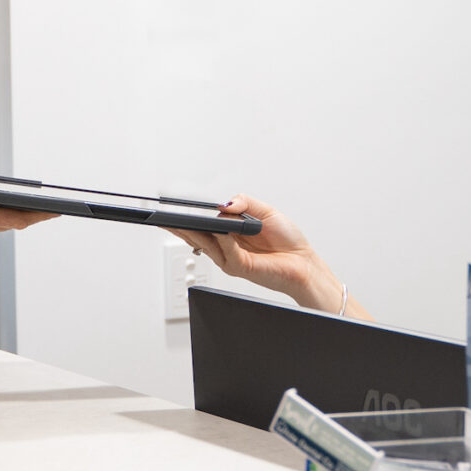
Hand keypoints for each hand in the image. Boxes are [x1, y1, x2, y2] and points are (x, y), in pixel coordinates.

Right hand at [167, 195, 350, 312]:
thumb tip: (224, 205)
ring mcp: (230, 258)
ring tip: (186, 221)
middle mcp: (226, 247)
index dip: (185, 219)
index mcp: (229, 233)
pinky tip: (223, 230)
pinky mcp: (240, 267)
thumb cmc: (287, 241)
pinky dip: (224, 239)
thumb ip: (244, 202)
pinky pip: (227, 251)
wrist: (303, 263)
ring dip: (196, 232)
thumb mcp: (265, 211)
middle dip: (180, 227)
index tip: (171, 211)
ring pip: (206, 244)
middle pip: (196, 236)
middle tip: (167, 217)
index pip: (201, 226)